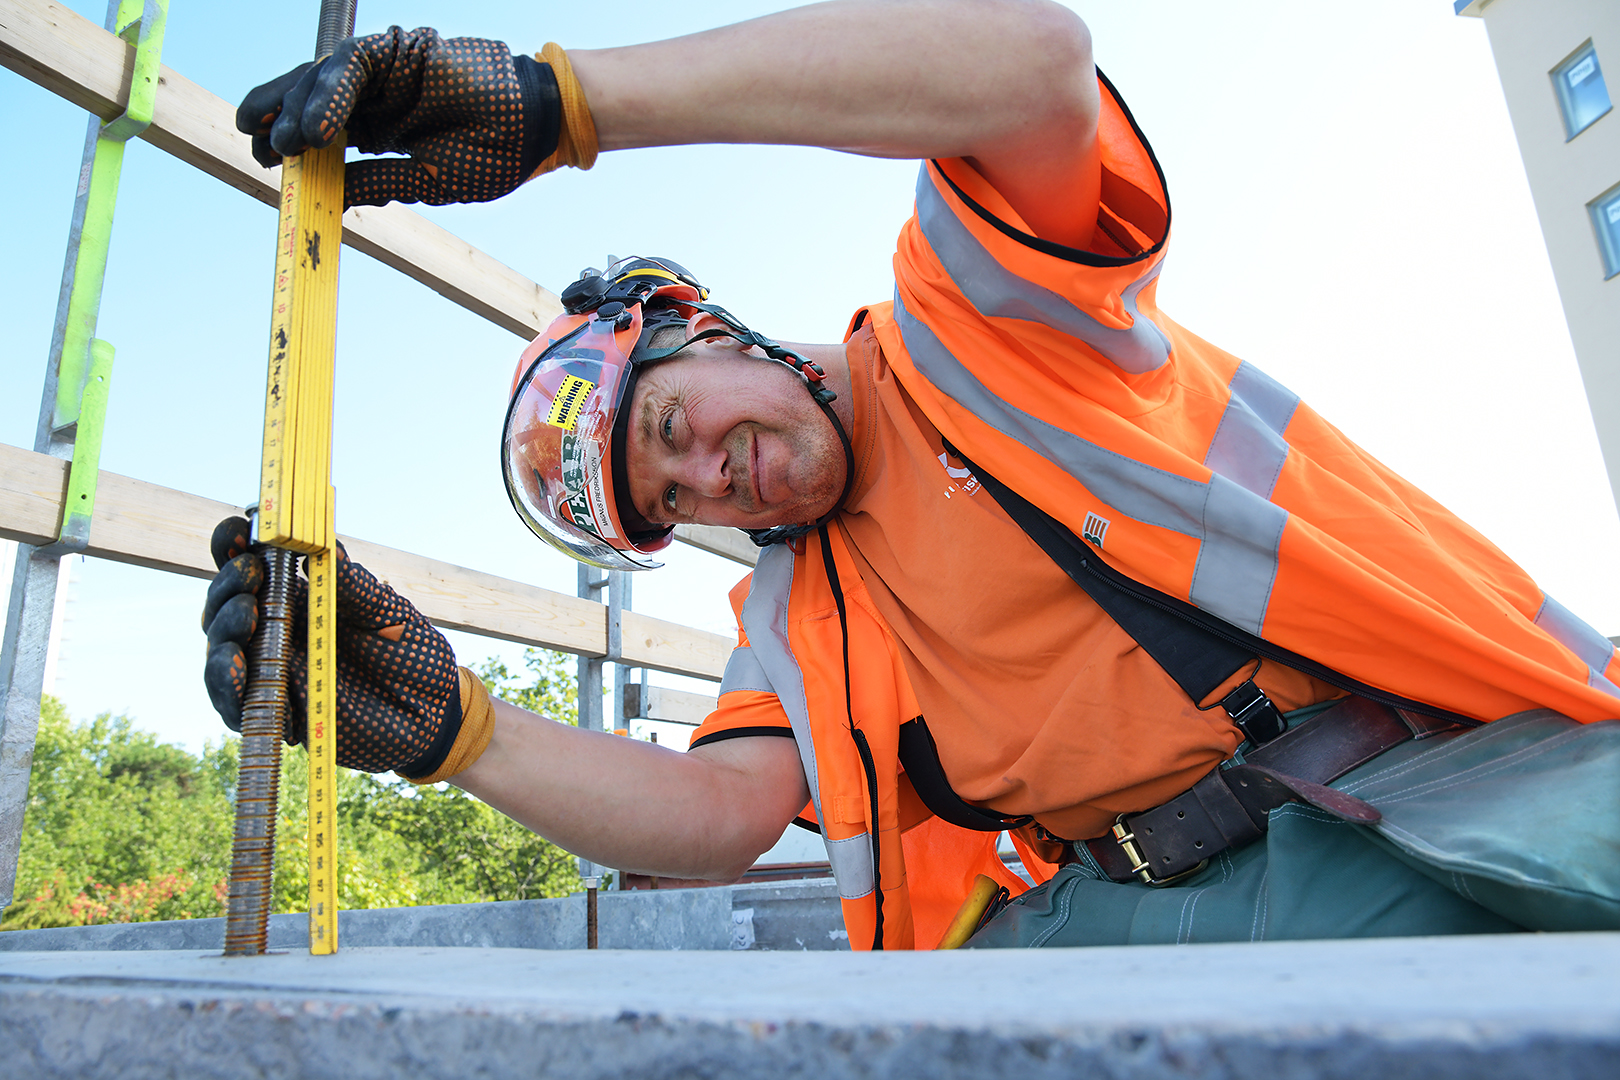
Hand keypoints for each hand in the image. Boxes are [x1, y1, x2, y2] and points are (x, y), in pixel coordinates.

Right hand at [201, 517, 468, 776]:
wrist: (433, 710)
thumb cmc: (410, 651)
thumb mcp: (387, 612)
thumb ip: (354, 585)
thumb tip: (327, 545)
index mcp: (298, 596)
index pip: (251, 563)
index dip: (235, 544)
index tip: (241, 531)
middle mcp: (276, 629)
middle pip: (227, 602)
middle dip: (230, 585)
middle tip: (250, 575)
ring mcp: (272, 671)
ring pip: (222, 649)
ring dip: (224, 631)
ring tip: (246, 617)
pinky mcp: (276, 714)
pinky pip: (236, 703)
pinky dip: (227, 685)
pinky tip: (235, 667)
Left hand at [235, 27, 565, 206]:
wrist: (535, 130)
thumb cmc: (490, 156)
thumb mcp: (422, 179)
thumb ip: (375, 181)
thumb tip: (326, 192)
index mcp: (377, 126)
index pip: (318, 128)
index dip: (288, 141)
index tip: (270, 164)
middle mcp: (374, 95)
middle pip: (308, 96)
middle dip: (277, 118)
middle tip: (262, 147)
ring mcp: (384, 71)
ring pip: (322, 77)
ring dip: (300, 108)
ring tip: (288, 141)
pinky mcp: (399, 51)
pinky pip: (352, 64)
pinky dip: (330, 92)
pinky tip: (318, 124)